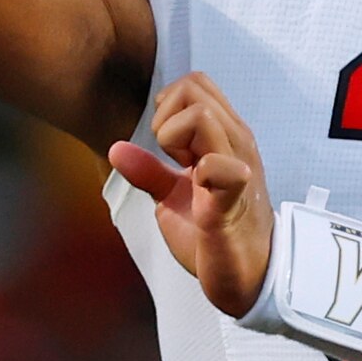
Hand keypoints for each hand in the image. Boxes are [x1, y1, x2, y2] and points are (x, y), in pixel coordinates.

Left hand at [109, 73, 269, 318]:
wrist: (245, 276)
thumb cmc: (215, 233)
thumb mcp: (173, 197)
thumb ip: (149, 171)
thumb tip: (116, 149)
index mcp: (223, 137)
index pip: (195, 84)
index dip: (169, 106)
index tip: (169, 147)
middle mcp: (235, 142)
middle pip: (194, 87)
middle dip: (166, 117)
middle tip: (172, 157)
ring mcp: (238, 166)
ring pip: (202, 116)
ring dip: (176, 139)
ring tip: (185, 171)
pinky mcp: (233, 199)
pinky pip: (218, 166)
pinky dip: (199, 172)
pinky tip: (198, 192)